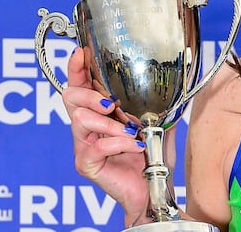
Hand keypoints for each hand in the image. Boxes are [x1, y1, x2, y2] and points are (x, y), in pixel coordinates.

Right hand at [62, 47, 149, 225]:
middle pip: (70, 97)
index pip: (82, 84)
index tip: (80, 52)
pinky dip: (117, 143)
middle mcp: (87, 126)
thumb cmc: (151, 156)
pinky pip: (95, 146)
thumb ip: (157, 104)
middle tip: (110, 103)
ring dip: (108, 123)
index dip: (77, 68)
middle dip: (90, 95)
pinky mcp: (86, 163)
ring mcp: (84, 145)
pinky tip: (133, 146)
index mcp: (100, 111)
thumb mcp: (158, 123)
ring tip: (128, 131)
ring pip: (79, 120)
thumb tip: (170, 81)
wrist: (153, 188)